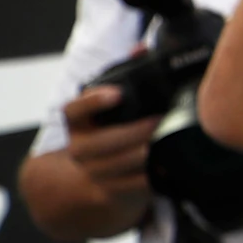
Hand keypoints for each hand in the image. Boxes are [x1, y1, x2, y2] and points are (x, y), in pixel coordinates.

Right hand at [55, 83, 157, 197]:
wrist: (101, 179)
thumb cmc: (114, 132)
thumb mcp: (115, 107)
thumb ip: (126, 75)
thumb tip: (141, 50)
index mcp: (77, 124)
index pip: (73, 110)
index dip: (93, 102)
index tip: (118, 94)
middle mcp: (79, 149)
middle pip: (101, 142)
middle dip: (133, 131)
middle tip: (158, 120)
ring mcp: (93, 172)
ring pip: (118, 164)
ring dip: (144, 153)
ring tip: (164, 140)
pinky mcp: (112, 192)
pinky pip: (134, 185)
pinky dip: (152, 175)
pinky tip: (168, 165)